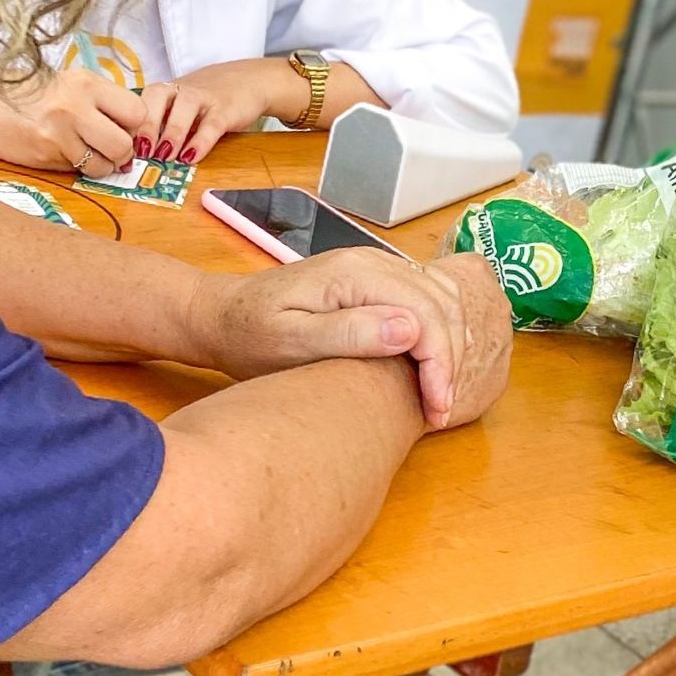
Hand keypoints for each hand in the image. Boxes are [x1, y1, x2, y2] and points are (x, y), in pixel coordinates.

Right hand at [0, 69, 145, 177]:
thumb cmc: (29, 94)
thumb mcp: (69, 84)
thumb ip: (101, 101)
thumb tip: (133, 128)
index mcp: (86, 82)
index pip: (136, 111)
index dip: (134, 125)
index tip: (124, 127)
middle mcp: (76, 106)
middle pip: (124, 143)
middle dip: (122, 152)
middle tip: (110, 149)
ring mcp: (59, 134)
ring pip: (103, 165)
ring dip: (99, 165)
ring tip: (84, 152)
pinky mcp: (45, 155)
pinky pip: (77, 170)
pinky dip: (75, 167)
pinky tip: (61, 152)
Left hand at [136, 60, 299, 163]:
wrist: (248, 81)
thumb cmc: (204, 100)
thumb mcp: (177, 108)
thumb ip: (158, 127)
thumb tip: (132, 158)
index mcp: (163, 91)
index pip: (138, 102)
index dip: (127, 125)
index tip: (119, 148)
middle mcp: (180, 90)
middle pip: (156, 99)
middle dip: (145, 126)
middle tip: (139, 152)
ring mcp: (204, 97)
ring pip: (183, 108)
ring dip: (171, 133)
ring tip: (164, 157)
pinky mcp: (226, 109)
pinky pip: (211, 124)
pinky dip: (201, 141)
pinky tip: (192, 157)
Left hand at [187, 248, 511, 429]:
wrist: (225, 315)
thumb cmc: (251, 334)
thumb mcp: (291, 341)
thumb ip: (349, 332)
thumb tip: (411, 330)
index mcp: (355, 272)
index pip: (426, 313)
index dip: (441, 364)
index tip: (436, 409)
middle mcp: (372, 261)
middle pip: (442, 305)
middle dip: (450, 361)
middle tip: (439, 413)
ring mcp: (375, 269)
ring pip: (441, 301)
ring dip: (449, 349)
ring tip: (437, 398)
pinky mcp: (375, 283)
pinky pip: (426, 302)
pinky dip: (439, 335)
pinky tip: (430, 370)